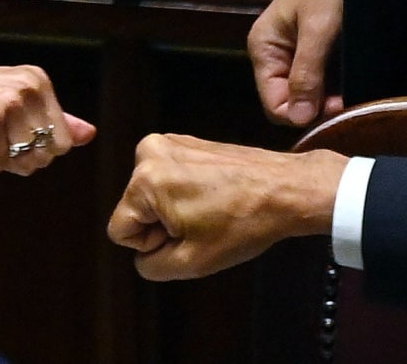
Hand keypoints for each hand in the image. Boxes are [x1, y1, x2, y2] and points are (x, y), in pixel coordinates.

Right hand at [0, 58, 96, 174]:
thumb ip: (48, 119)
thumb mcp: (5, 104)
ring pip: (22, 164)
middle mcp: (28, 87)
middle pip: (46, 157)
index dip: (29, 148)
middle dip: (15, 157)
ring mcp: (7, 103)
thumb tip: (88, 134)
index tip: (0, 126)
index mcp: (36, 80)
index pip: (61, 143)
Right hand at [107, 135, 345, 280]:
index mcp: (146, 179)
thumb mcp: (191, 263)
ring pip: (151, 195)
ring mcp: (168, 141)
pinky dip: (186, 192)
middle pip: (135, 209)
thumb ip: (151, 266)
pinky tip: (213, 197)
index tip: (185, 236)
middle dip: (162, 224)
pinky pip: (168, 179)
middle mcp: (149, 152)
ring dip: (175, 209)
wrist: (286, 189)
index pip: (120, 230)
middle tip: (201, 224)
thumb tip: (144, 255)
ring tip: (210, 210)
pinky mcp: (186, 141)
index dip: (150, 245)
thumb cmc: (245, 222)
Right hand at [248, 0, 344, 125]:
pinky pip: (318, 84)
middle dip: (316, 107)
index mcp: (264, 50)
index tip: (333, 108)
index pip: (274, 104)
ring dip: (327, 100)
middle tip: (345, 101)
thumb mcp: (318, 31)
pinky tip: (348, 86)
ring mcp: (293, 58)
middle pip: (290, 103)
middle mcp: (274, 58)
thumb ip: (306, 74)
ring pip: (306, 96)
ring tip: (350, 93)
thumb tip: (299, 118)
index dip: (301, 113)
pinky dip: (332, 89)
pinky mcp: (312, 56)